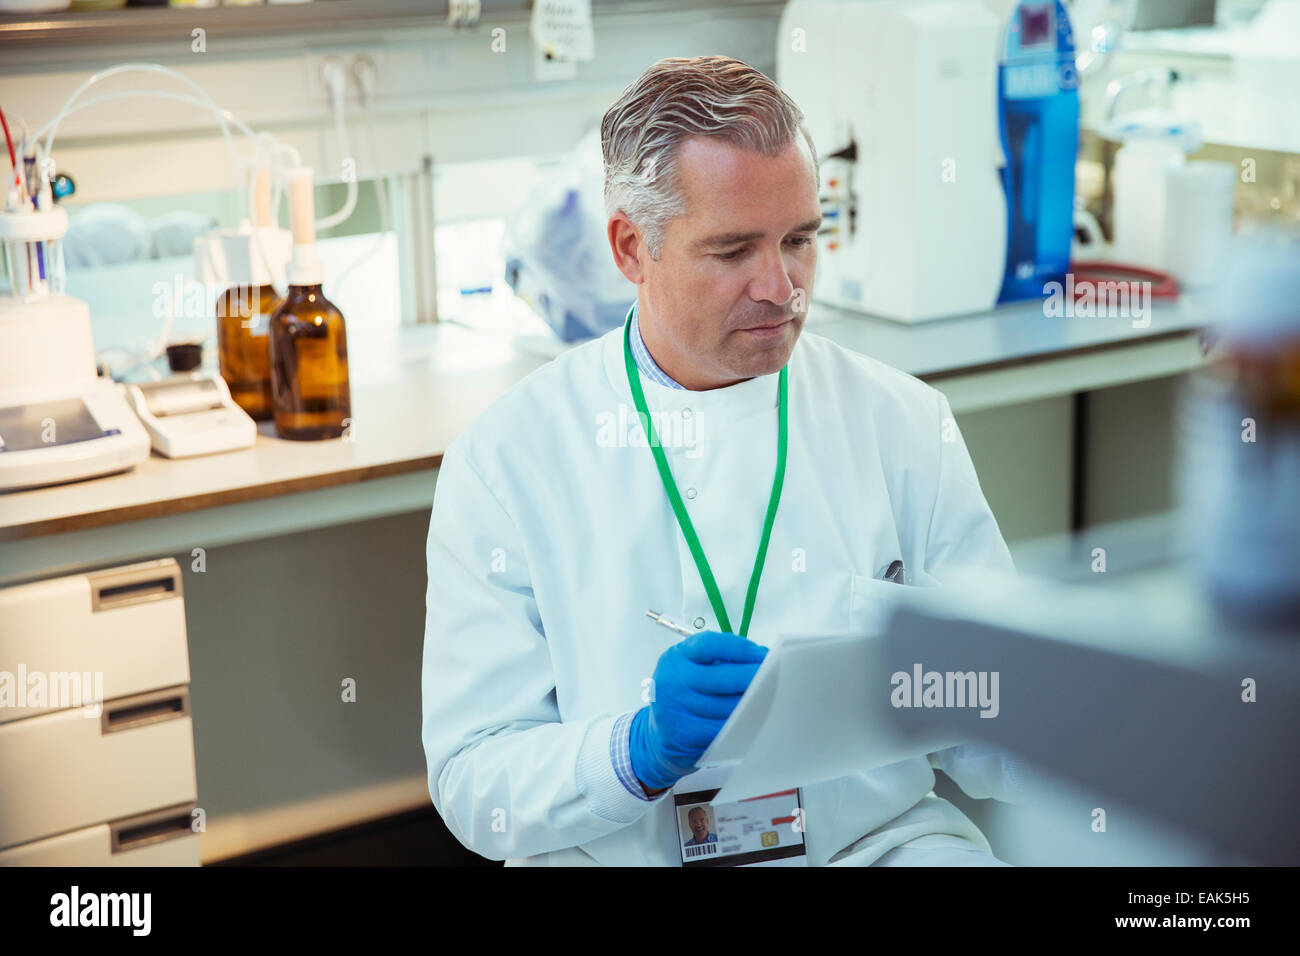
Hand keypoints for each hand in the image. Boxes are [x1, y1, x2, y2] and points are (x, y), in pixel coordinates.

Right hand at [628, 630, 767, 790]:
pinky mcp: (686, 735)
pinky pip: (724, 729)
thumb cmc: (684, 696)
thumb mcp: (690, 669)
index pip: (709, 645)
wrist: (658, 737)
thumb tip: (761, 659)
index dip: (740, 648)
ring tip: (776, 699)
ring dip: (755, 703)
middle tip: (779, 677)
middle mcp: (672, 681)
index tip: (763, 654)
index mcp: (676, 658)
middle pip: (723, 677)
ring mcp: (676, 710)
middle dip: (754, 677)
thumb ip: (719, 662)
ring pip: (727, 706)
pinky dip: (744, 725)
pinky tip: (757, 720)